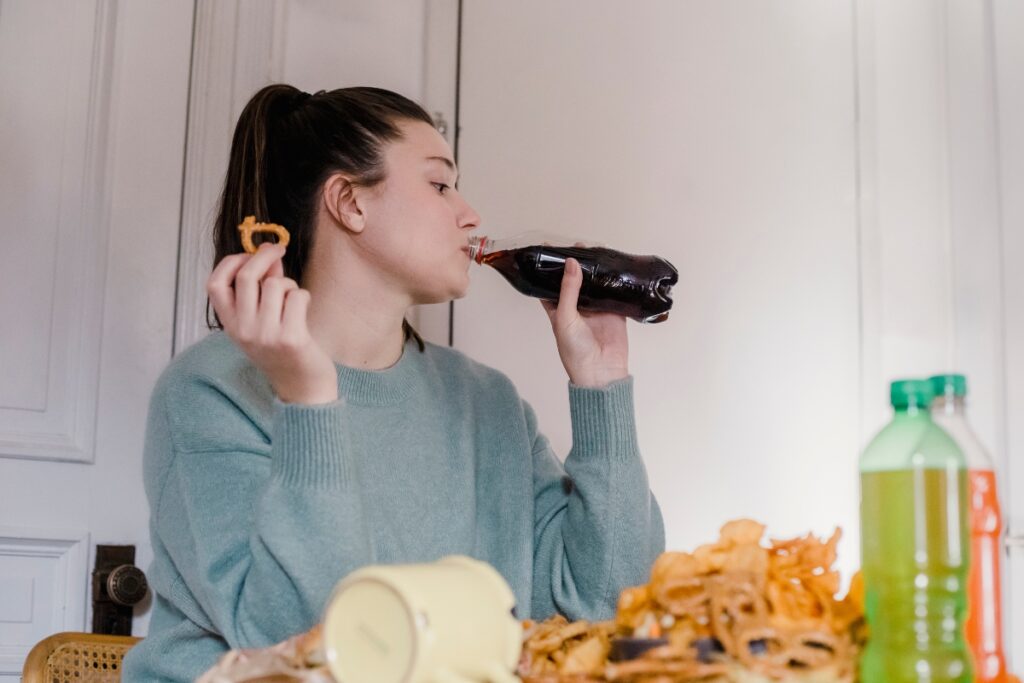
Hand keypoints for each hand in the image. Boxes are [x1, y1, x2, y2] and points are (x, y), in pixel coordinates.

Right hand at [207, 243, 337, 404]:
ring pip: (275, 284)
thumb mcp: (260, 322)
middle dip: (264, 256)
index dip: (230, 262)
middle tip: (278, 250)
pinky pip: (296, 297)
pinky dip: (303, 296)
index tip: (247, 255)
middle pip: (246, 276)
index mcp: (230, 325)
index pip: (215, 285)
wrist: (302, 388)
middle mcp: (243, 330)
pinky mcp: (290, 337)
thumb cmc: (282, 350)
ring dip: (288, 284)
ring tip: (293, 300)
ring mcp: (265, 334)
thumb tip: (269, 253)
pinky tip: (304, 311)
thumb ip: (260, 289)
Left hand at [541, 258, 628, 387]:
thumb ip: (568, 290)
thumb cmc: (575, 352)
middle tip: (579, 245)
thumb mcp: (565, 318)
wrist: (600, 372)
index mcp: (558, 309)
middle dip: (577, 264)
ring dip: (596, 269)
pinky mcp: (614, 312)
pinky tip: (615, 265)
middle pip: (575, 280)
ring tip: (596, 249)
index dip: (549, 268)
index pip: (550, 284)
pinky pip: (614, 292)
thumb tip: (571, 263)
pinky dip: (614, 280)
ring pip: (595, 283)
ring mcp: (596, 309)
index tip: (549, 248)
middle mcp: (577, 307)